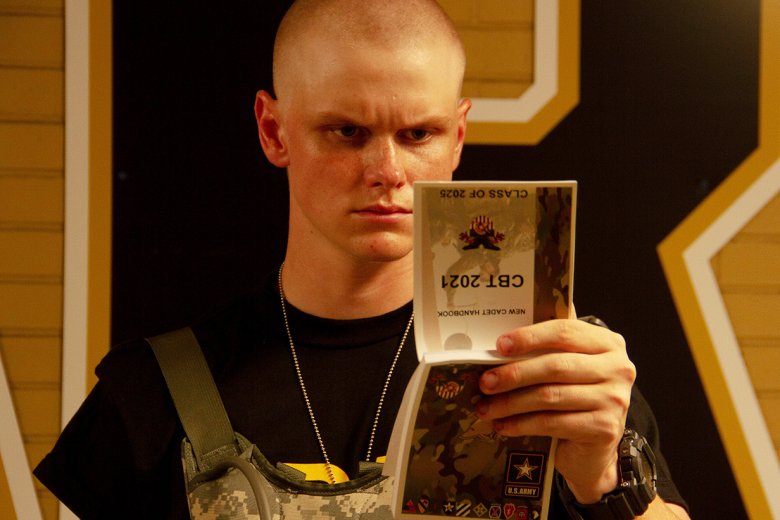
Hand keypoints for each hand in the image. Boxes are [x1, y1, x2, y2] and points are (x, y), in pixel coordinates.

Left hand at [475, 319, 635, 502]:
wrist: (593, 450)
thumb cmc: (575, 399)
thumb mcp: (567, 367)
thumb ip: (547, 348)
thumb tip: (502, 340)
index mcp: (607, 343)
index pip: (564, 331)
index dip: (529, 337)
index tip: (500, 345)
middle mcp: (617, 368)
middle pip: (555, 365)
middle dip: (514, 374)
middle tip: (486, 382)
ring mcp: (614, 399)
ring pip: (550, 396)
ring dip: (511, 402)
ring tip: (486, 407)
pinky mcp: (604, 428)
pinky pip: (552, 422)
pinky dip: (522, 424)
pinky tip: (504, 425)